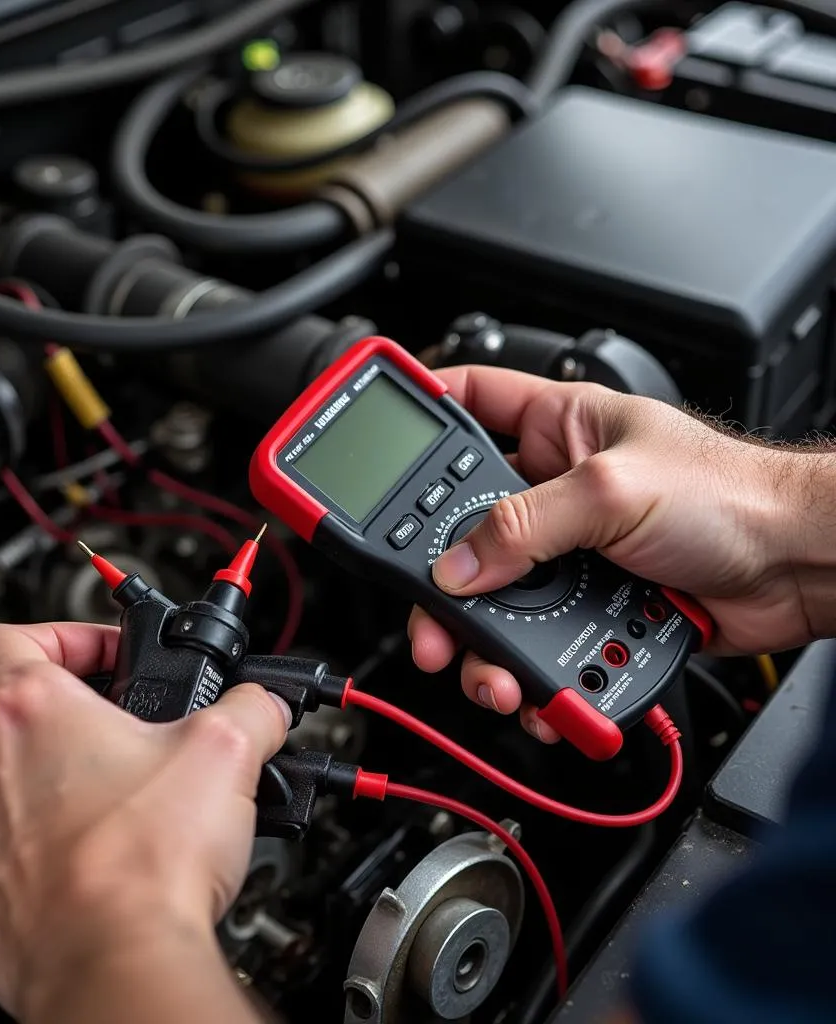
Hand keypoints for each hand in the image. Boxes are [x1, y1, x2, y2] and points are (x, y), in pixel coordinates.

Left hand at [0, 622, 289, 1020]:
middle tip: (128, 737)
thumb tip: (263, 705)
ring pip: (2, 783)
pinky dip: (36, 845)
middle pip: (12, 712)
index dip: (66, 636)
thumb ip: (250, 707)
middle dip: (74, 718)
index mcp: (26, 709)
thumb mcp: (227, 751)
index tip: (107, 658)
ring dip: (53, 783)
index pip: (9, 636)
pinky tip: (95, 860)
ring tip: (119, 804)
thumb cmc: (144, 865)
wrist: (113, 970)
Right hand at [408, 365, 819, 742]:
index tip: (374, 438)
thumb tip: (458, 565)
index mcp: (557, 427)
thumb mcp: (613, 490)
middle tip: (428, 614)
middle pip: (461, 524)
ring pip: (493, 597)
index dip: (419, 411)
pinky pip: (535, 640)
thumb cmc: (732, 496)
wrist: (797, 570)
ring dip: (482, 644)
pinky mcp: (587, 604)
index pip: (468, 400)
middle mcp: (553, 489)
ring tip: (490, 674)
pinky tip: (535, 688)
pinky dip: (528, 674)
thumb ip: (526, 526)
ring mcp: (568, 551)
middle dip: (438, 576)